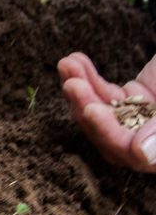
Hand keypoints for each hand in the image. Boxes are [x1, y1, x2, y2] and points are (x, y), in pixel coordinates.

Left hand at [58, 51, 155, 171]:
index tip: (92, 109)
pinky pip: (105, 93)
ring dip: (81, 88)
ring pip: (102, 111)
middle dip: (86, 106)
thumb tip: (141, 155)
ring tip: (67, 64)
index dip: (110, 133)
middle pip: (109, 134)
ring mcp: (143, 120)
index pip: (134, 154)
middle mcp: (153, 140)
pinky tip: (75, 60)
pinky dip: (89, 77)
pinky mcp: (135, 100)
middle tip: (72, 84)